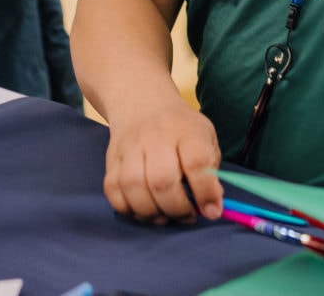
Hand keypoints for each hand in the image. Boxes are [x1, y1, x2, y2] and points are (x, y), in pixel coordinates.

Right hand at [103, 98, 222, 223]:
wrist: (143, 104)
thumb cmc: (181, 129)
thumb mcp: (205, 138)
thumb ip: (210, 171)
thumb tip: (211, 207)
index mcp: (187, 131)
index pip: (197, 161)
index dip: (205, 191)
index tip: (211, 211)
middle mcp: (156, 137)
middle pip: (162, 179)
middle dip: (176, 208)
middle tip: (187, 217)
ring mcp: (130, 147)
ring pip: (133, 186)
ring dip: (150, 212)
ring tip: (164, 217)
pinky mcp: (112, 159)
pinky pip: (112, 189)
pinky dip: (127, 208)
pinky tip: (143, 210)